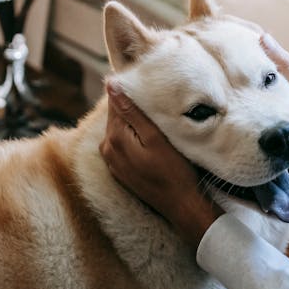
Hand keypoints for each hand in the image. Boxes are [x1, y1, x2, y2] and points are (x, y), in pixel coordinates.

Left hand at [99, 81, 221, 247]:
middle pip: (117, 116)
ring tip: (156, 116)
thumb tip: (111, 85)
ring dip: (134, 122)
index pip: (116, 103)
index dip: (131, 90)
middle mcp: (107, 149)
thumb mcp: (156, 138)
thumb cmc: (174, 171)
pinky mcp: (120, 170)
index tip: (147, 82)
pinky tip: (151, 137)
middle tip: (156, 98)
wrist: (181, 205)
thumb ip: (132, 112)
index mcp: (114, 138)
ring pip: (120, 130)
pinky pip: (123, 145)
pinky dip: (134, 137)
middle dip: (133, 106)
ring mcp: (112, 162)